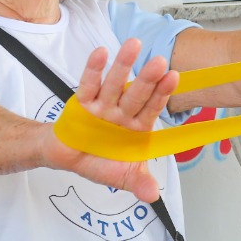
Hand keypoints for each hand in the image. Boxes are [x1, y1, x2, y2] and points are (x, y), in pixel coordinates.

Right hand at [42, 39, 178, 202]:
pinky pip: (88, 85)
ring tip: (134, 45)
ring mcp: (102, 106)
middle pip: (136, 94)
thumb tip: (153, 196)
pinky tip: (101, 53)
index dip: (162, 95)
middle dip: (147, 79)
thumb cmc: (98, 161)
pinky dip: (93, 70)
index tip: (174, 77)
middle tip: (160, 62)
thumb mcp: (120, 176)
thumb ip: (137, 183)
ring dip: (123, 65)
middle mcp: (122, 113)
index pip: (151, 109)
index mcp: (136, 128)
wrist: (65, 156)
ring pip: (115, 84)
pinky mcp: (81, 103)